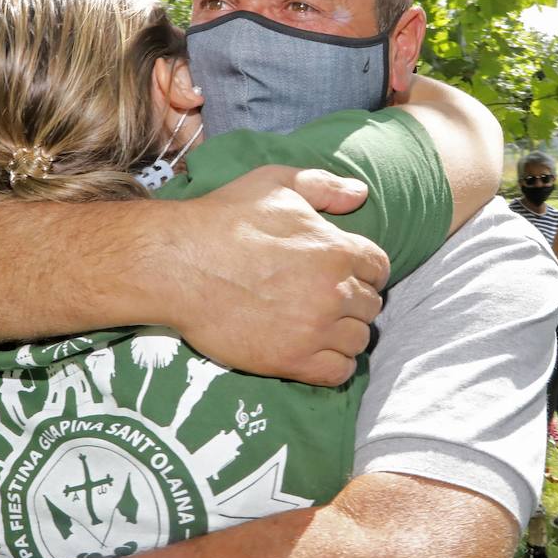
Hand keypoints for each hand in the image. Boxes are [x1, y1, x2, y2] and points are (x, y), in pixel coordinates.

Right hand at [170, 166, 390, 386]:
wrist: (179, 264)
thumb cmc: (224, 220)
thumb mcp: (275, 184)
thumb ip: (324, 186)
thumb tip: (361, 193)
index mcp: (337, 249)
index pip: (379, 268)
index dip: (363, 271)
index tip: (343, 274)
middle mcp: (334, 291)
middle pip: (370, 306)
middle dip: (352, 302)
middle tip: (323, 300)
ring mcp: (315, 329)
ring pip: (358, 341)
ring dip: (344, 335)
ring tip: (318, 327)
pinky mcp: (292, 360)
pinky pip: (338, 373)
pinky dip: (333, 365)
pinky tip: (314, 352)